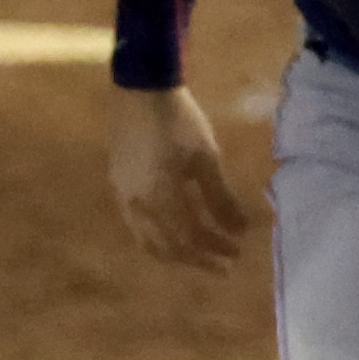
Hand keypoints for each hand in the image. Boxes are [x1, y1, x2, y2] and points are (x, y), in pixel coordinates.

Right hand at [106, 84, 253, 267]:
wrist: (140, 94)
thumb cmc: (180, 123)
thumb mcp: (207, 159)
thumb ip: (221, 198)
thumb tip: (240, 231)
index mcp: (160, 196)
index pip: (189, 238)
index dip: (214, 250)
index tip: (236, 254)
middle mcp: (136, 203)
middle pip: (167, 246)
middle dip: (197, 258)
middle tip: (223, 265)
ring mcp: (123, 196)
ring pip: (147, 240)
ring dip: (176, 253)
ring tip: (200, 256)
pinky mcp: (118, 187)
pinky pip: (136, 225)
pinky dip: (157, 238)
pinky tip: (174, 235)